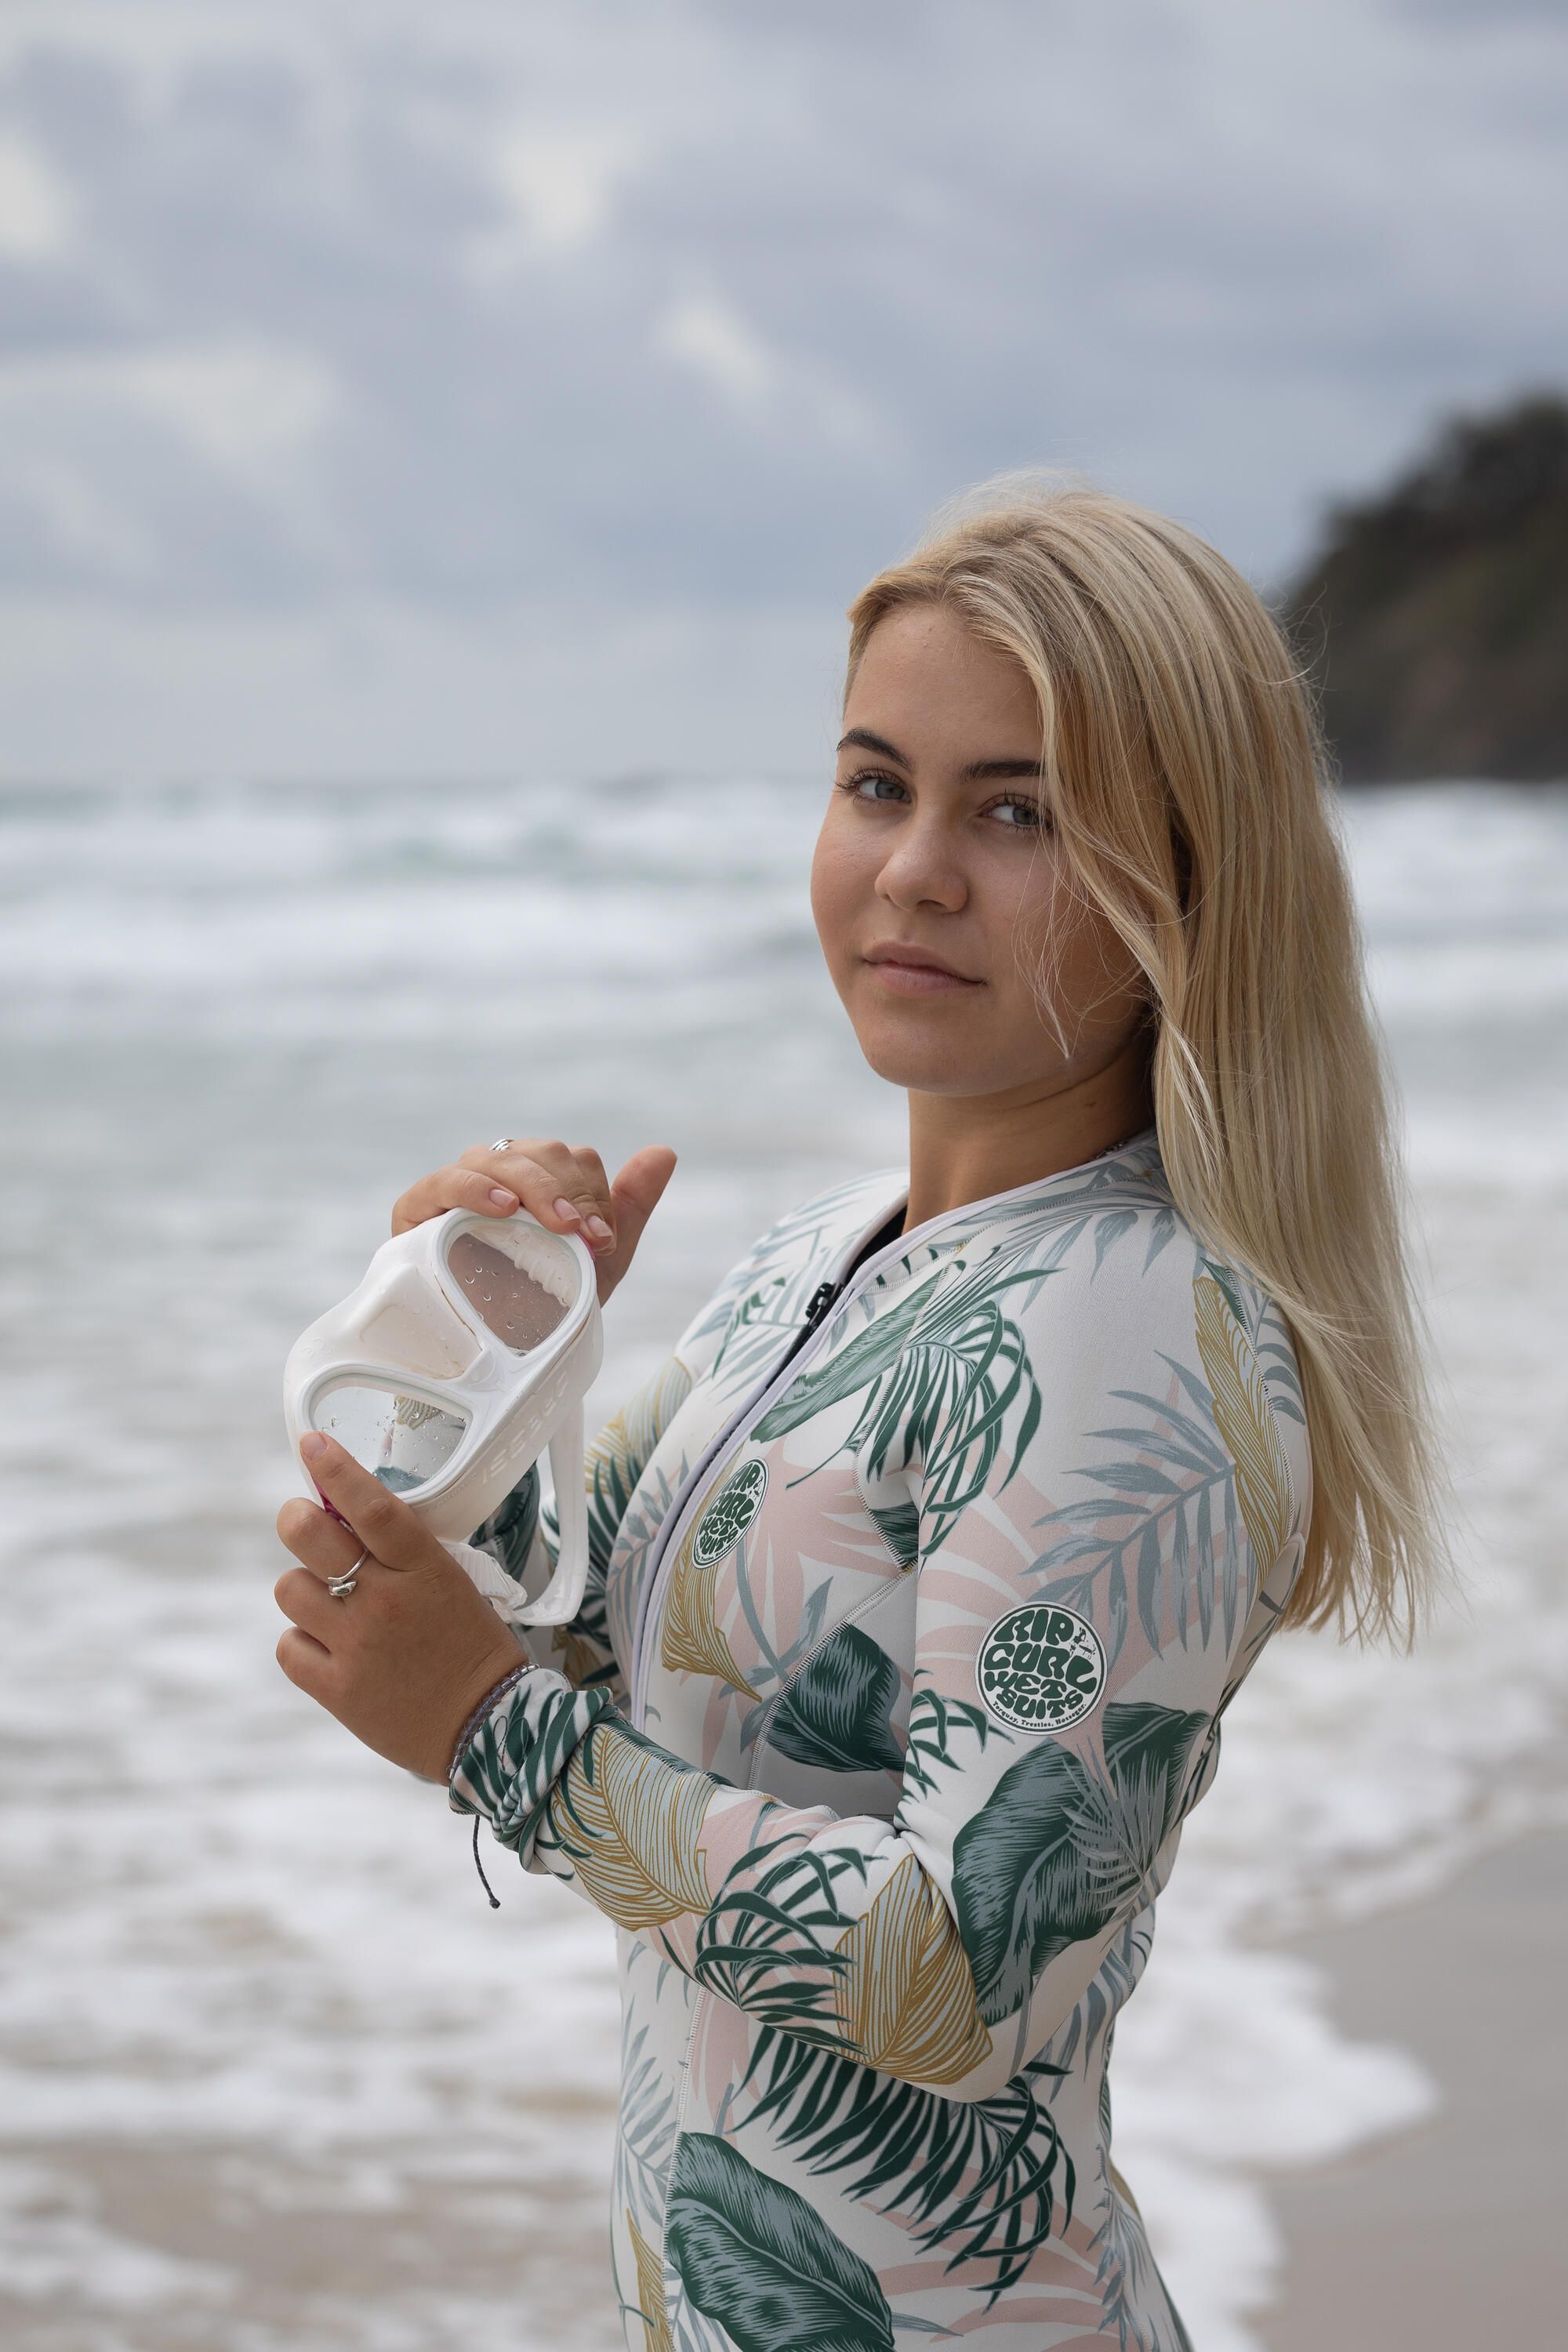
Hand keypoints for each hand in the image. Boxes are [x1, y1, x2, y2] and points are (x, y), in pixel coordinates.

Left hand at [274, 1433, 527, 1781]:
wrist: (488, 1728)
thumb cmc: (473, 1647)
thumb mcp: (453, 1583)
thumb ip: (402, 1553)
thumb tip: (347, 1516)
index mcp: (424, 1568)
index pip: (373, 1505)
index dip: (336, 1469)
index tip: (312, 1442)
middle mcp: (386, 1601)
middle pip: (311, 1536)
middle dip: (296, 1518)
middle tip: (302, 1521)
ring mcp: (357, 1646)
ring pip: (289, 1589)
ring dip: (303, 1589)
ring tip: (329, 1602)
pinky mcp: (336, 1689)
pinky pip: (289, 1645)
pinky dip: (302, 1641)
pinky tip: (328, 1645)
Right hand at [391, 1138, 675, 1305]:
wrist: (490, 1356)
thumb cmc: (543, 1303)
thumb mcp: (596, 1261)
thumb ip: (630, 1205)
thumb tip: (664, 1151)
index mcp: (540, 1178)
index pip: (573, 1160)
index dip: (594, 1194)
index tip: (603, 1241)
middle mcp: (499, 1173)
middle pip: (541, 1153)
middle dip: (569, 1192)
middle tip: (584, 1237)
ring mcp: (457, 1186)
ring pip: (499, 1158)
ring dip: (533, 1187)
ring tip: (554, 1223)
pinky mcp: (418, 1209)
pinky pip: (445, 1181)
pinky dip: (476, 1187)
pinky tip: (502, 1206)